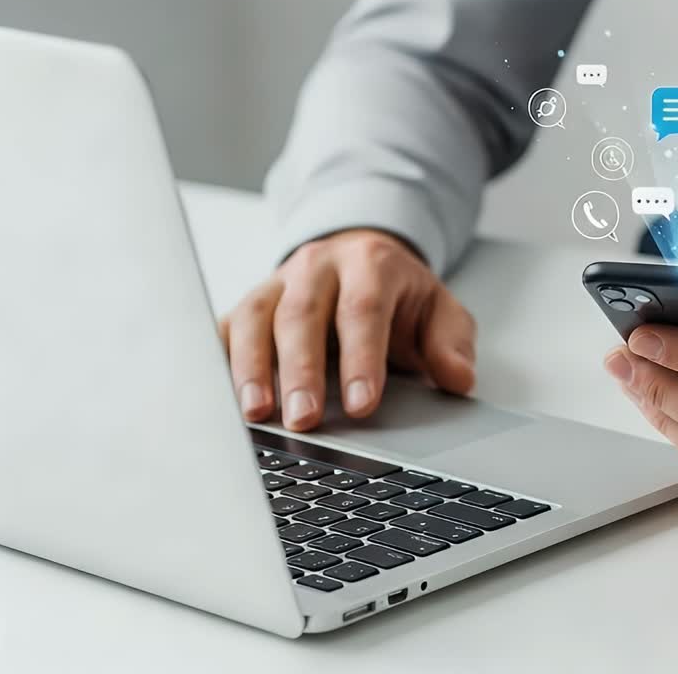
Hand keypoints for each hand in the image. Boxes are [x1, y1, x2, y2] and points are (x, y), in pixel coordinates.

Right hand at [219, 229, 475, 429]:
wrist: (363, 259)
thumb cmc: (399, 296)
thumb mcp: (441, 311)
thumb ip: (452, 343)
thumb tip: (458, 379)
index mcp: (371, 264)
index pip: (363, 310)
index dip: (361, 358)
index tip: (362, 405)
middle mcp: (318, 267)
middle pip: (302, 315)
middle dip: (301, 370)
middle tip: (304, 418)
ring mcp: (278, 282)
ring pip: (254, 318)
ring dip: (251, 368)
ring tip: (256, 413)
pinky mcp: (249, 303)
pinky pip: (224, 327)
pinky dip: (218, 360)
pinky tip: (219, 396)